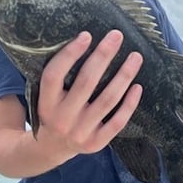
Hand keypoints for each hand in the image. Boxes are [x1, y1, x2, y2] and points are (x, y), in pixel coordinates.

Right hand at [37, 30, 142, 158]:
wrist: (52, 147)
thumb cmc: (52, 110)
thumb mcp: (45, 95)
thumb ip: (57, 74)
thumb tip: (82, 40)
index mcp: (45, 103)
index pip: (54, 75)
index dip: (70, 54)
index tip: (87, 35)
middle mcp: (62, 119)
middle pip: (86, 82)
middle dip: (103, 56)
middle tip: (117, 36)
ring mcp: (80, 132)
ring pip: (107, 100)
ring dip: (123, 75)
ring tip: (136, 56)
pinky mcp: (96, 143)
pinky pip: (117, 121)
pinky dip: (129, 104)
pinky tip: (137, 86)